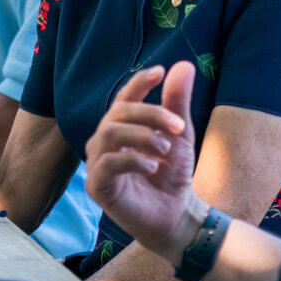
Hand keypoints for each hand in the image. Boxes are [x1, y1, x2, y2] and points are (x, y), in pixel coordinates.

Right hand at [84, 62, 198, 254]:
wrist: (176, 215)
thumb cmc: (172, 174)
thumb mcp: (179, 135)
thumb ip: (177, 102)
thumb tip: (183, 65)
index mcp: (120, 127)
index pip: (123, 98)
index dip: (138, 83)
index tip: (160, 72)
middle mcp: (103, 142)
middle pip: (117, 113)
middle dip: (150, 114)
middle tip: (179, 125)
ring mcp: (97, 164)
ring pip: (108, 134)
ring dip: (142, 136)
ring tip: (165, 149)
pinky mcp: (97, 187)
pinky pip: (106, 164)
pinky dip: (133, 160)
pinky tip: (152, 166)